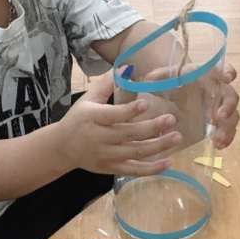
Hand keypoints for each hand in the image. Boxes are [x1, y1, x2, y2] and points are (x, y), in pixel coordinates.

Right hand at [56, 71, 182, 175]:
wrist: (62, 147)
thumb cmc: (79, 118)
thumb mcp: (88, 98)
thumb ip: (107, 84)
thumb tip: (127, 67)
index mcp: (92, 118)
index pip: (112, 115)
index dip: (129, 111)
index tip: (146, 103)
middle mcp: (99, 138)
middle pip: (128, 135)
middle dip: (152, 127)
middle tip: (172, 119)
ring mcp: (106, 156)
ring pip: (134, 153)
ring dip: (157, 147)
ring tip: (176, 137)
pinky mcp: (111, 168)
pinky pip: (133, 171)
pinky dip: (151, 169)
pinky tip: (168, 162)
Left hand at [139, 62, 238, 150]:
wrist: (181, 87)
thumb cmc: (178, 79)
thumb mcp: (169, 76)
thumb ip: (161, 76)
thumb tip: (149, 78)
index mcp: (210, 75)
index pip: (224, 69)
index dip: (228, 72)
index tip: (227, 78)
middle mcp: (220, 90)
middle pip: (231, 97)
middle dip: (227, 108)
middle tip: (219, 118)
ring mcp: (222, 106)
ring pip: (233, 116)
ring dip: (228, 128)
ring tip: (218, 140)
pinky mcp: (220, 120)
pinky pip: (229, 129)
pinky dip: (227, 137)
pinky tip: (220, 146)